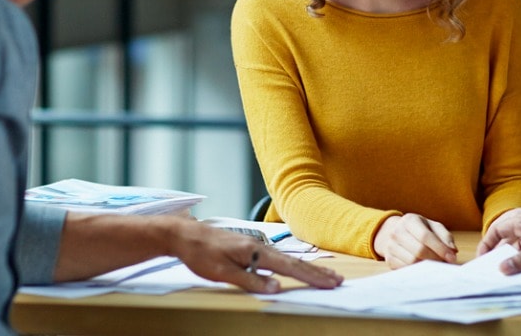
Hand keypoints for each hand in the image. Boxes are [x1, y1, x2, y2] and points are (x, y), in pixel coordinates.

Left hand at [168, 221, 342, 293]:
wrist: (184, 234)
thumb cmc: (200, 253)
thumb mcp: (221, 272)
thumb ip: (249, 280)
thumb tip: (276, 287)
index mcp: (255, 252)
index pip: (289, 268)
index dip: (311, 277)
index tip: (330, 283)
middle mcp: (259, 246)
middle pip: (293, 262)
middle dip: (316, 272)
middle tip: (337, 280)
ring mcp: (254, 245)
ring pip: (286, 260)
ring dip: (306, 269)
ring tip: (324, 275)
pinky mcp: (248, 247)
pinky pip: (276, 258)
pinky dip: (291, 264)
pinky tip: (295, 268)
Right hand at [373, 213, 456, 268]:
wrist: (395, 232)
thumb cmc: (419, 230)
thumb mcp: (433, 227)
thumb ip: (445, 237)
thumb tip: (452, 252)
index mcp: (409, 220)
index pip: (425, 236)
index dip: (440, 248)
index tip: (452, 258)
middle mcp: (397, 232)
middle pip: (418, 250)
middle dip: (435, 259)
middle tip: (445, 263)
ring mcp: (391, 246)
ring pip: (412, 262)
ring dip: (427, 266)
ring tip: (436, 265)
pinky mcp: (389, 260)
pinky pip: (406, 269)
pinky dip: (418, 271)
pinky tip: (424, 267)